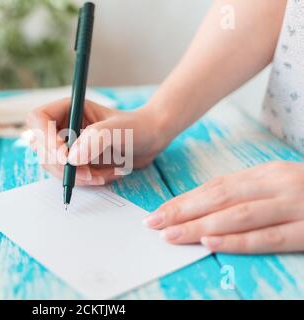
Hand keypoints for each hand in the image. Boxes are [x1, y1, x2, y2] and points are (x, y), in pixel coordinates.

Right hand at [26, 99, 166, 184]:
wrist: (150, 141)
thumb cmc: (136, 127)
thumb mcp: (118, 129)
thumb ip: (95, 139)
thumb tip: (71, 158)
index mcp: (69, 108)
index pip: (39, 119)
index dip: (45, 138)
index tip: (64, 156)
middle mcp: (63, 126)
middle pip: (42, 147)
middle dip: (63, 165)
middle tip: (88, 174)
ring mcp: (67, 145)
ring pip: (53, 166)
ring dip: (75, 176)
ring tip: (101, 175)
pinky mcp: (74, 162)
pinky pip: (67, 176)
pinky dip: (84, 181)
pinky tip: (104, 176)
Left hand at [143, 161, 303, 253]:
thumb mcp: (276, 182)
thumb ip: (245, 192)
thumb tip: (202, 207)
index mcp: (266, 172)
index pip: (215, 187)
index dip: (184, 199)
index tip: (159, 211)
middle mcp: (277, 185)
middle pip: (220, 199)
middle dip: (183, 212)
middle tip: (153, 223)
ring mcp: (295, 206)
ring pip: (239, 216)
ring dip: (200, 226)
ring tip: (172, 235)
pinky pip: (268, 237)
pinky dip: (237, 241)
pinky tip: (211, 243)